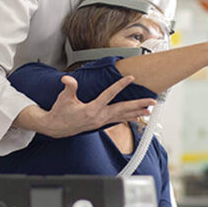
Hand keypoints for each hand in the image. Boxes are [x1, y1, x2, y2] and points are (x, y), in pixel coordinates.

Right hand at [14, 75, 155, 137]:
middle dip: (138, 105)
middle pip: (122, 109)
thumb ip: (68, 87)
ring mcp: (101, 122)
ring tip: (149, 110)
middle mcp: (99, 117)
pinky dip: (128, 118)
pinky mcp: (100, 124)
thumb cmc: (60, 113)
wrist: (56, 128)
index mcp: (91, 110)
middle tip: (151, 101)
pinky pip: (118, 120)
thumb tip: (68, 79)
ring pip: (122, 116)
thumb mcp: (63, 99)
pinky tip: (136, 118)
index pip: (109, 95)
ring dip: (137, 112)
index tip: (130, 78)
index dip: (120, 86)